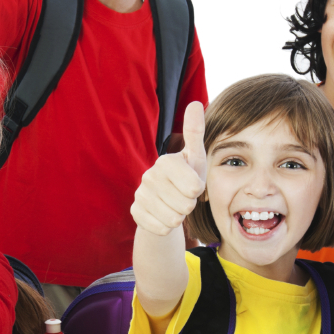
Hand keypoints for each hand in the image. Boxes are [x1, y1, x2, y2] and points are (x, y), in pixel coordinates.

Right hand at [129, 101, 206, 235]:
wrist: (165, 202)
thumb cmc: (185, 178)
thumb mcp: (195, 157)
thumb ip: (195, 133)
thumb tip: (195, 104)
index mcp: (166, 161)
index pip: (195, 188)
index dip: (198, 191)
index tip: (191, 183)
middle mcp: (149, 176)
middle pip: (186, 206)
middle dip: (188, 205)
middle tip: (182, 196)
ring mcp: (140, 195)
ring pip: (174, 219)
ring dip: (178, 216)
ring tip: (173, 204)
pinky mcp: (135, 213)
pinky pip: (161, 229)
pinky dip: (166, 226)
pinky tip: (163, 215)